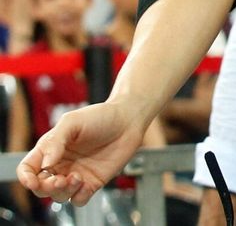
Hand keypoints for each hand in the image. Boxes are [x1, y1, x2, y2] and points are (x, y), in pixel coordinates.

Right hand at [17, 101, 145, 205]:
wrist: (129, 119)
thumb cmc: (101, 116)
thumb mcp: (72, 121)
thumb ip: (55, 141)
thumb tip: (45, 163)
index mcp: (50, 150)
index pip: (28, 169)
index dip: (26, 177)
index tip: (32, 180)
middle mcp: (61, 164)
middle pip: (41, 187)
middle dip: (45, 187)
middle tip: (57, 180)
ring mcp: (76, 175)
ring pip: (58, 196)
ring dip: (62, 191)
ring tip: (76, 177)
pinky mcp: (93, 182)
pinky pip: (79, 199)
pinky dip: (78, 196)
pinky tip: (85, 184)